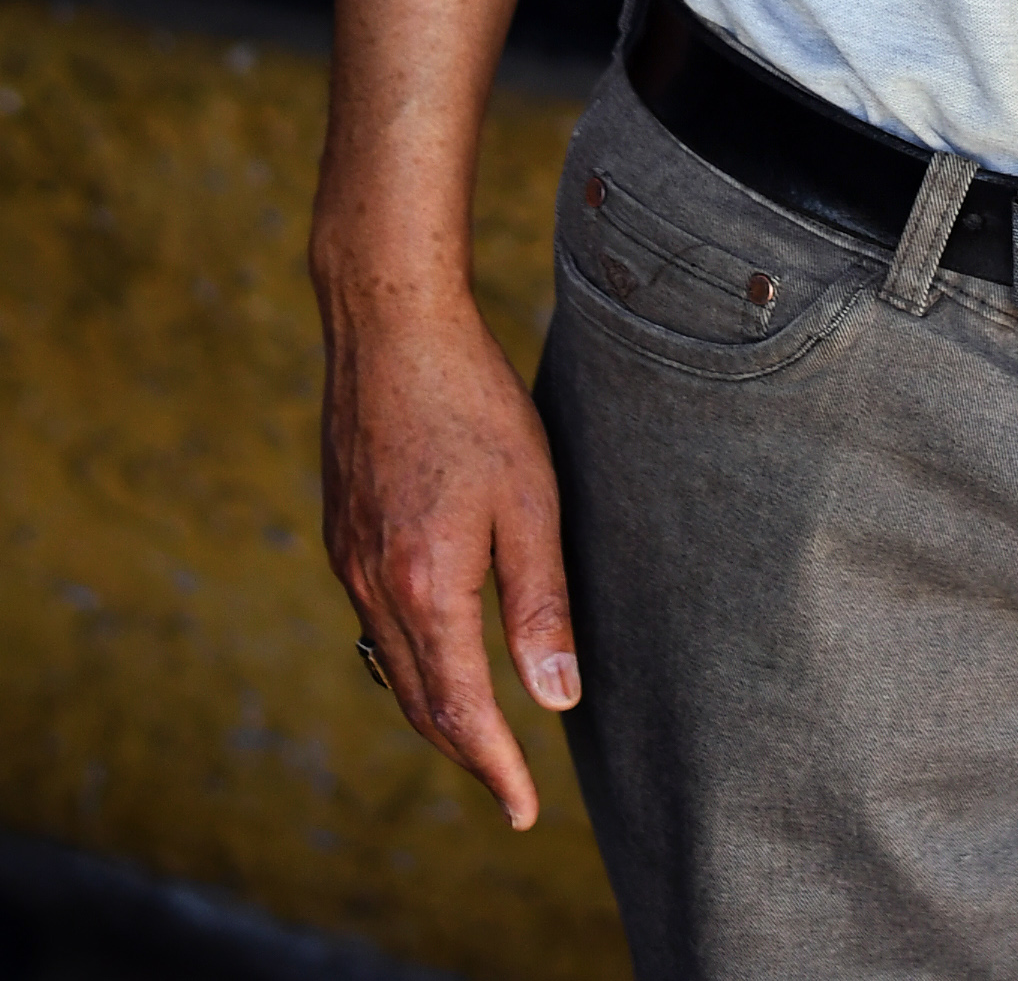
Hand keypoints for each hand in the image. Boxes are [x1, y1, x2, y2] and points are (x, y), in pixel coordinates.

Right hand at [320, 279, 578, 827]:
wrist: (390, 328)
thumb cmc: (472, 402)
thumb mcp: (529, 499)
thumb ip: (541, 604)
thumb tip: (555, 701)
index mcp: (426, 586)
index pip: (460, 710)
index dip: (495, 768)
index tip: (524, 811)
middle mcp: (374, 586)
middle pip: (419, 702)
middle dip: (465, 752)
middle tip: (508, 789)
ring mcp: (349, 560)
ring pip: (390, 666)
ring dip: (434, 710)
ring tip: (480, 735)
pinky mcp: (342, 533)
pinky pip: (373, 624)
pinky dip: (408, 662)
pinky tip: (435, 654)